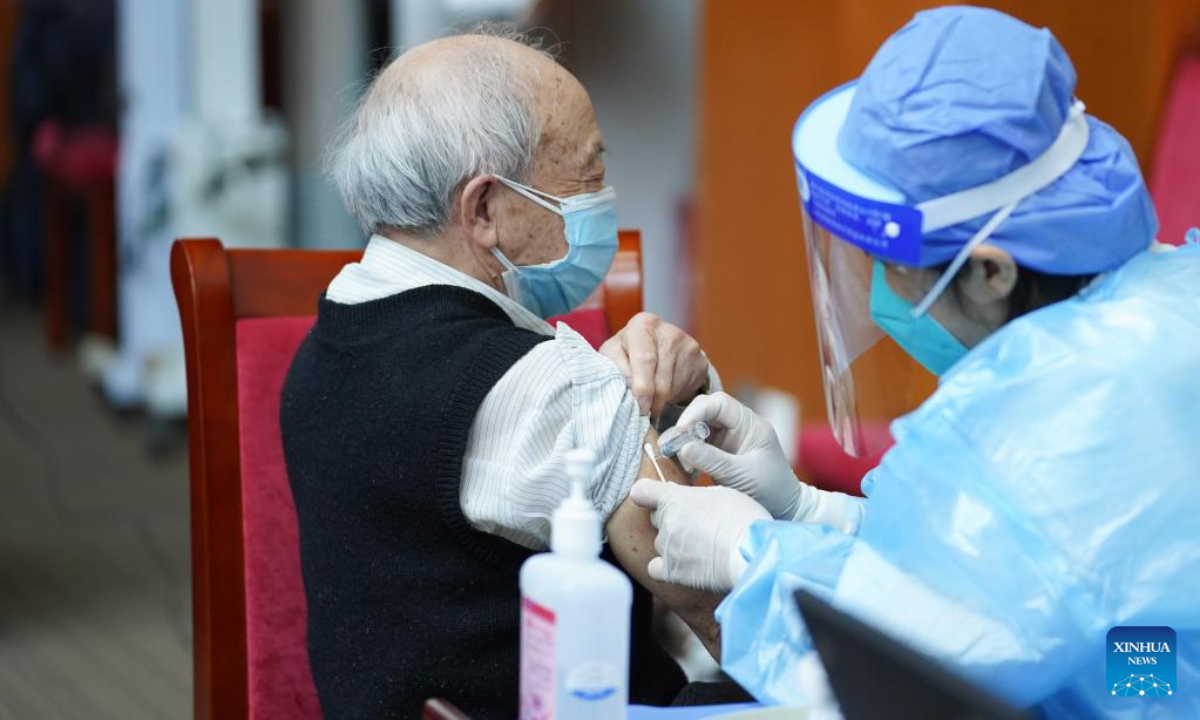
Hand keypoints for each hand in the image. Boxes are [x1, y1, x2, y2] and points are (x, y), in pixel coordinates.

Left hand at [599, 312, 708, 416]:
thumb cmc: (628, 350)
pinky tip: (666, 390)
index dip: (642, 387)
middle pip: (662, 379)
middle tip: (644, 412)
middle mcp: (670, 332)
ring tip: (652, 397)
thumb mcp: (613, 353)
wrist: (656, 345)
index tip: (641, 407)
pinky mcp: (701, 361)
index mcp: (644, 324)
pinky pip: (688, 389)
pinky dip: (675, 397)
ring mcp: (689, 346)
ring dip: (662, 400)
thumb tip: (630, 384)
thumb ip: (615, 365)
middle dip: (652, 402)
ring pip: (675, 388)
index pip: (645, 360)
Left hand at [629, 479, 769, 592]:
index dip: (647, 495)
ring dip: (674, 544)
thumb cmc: (744, 519)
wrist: (751, 551)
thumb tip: (680, 494)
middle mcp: (666, 522)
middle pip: (657, 519)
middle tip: (697, 525)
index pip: (641, 491)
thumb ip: (695, 495)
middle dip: (671, 520)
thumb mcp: (721, 493)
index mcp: (675, 498)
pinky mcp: (672, 571)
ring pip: (661, 543)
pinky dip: (666, 568)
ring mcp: (667, 547)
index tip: (654, 498)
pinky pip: (656, 568)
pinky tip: (684, 566)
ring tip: (701, 548)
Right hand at [676, 393, 865, 532]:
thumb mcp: (740, 475)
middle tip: (672, 446)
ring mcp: (728, 439)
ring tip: (674, 459)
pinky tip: (684, 468)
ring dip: (684, 441)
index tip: (681, 430)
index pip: (719, 403)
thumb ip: (711, 460)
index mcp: (750, 424)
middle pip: (704, 412)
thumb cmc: (770, 490)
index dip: (696, 411)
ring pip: (697, 428)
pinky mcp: (720, 452)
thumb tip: (682, 447)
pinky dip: (687, 453)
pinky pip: (697, 444)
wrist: (784, 509)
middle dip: (686, 426)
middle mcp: (738, 426)